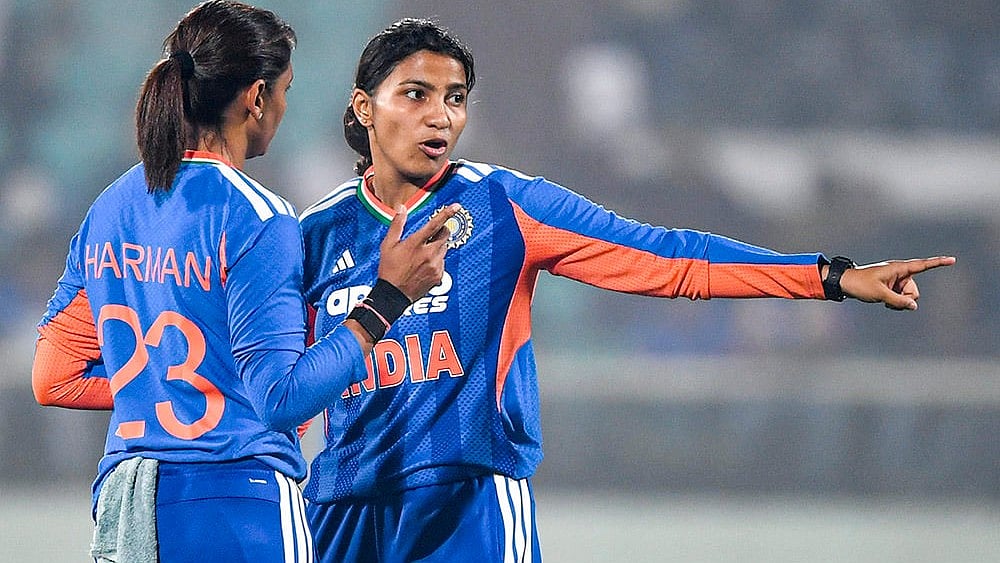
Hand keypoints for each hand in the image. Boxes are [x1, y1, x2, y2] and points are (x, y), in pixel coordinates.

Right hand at [377, 204, 458, 301]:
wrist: (393, 294)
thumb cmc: (389, 269)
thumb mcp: (388, 245)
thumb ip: (397, 225)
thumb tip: (402, 208)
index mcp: (415, 244)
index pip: (434, 224)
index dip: (447, 213)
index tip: (457, 206)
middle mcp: (428, 254)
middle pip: (445, 235)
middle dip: (441, 231)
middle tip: (431, 235)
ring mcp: (435, 265)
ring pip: (444, 249)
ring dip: (437, 247)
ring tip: (422, 255)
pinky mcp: (439, 275)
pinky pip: (442, 262)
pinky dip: (436, 261)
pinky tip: (424, 267)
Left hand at [838, 256, 955, 310]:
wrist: (845, 283)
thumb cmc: (860, 284)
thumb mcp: (880, 294)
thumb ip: (898, 301)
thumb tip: (914, 306)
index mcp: (898, 268)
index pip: (922, 265)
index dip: (938, 263)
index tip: (952, 260)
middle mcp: (900, 273)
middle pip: (914, 292)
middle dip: (906, 300)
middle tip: (888, 300)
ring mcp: (896, 281)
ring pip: (909, 297)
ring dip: (899, 302)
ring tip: (884, 301)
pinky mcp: (892, 287)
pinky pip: (902, 298)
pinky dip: (896, 303)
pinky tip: (884, 302)